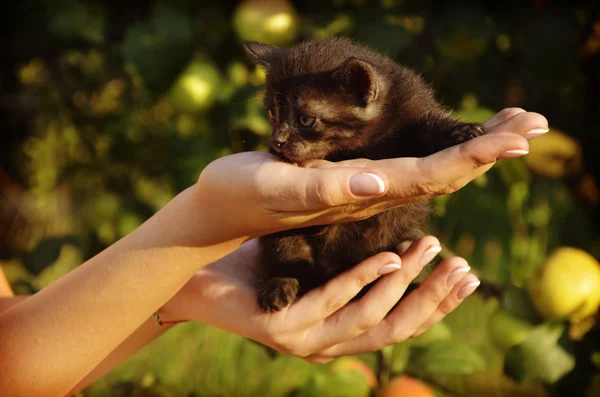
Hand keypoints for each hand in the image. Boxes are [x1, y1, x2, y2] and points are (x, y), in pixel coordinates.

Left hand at [161, 236, 479, 362]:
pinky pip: (328, 302)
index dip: (438, 304)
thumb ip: (355, 264)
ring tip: (429, 249)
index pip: (401, 324)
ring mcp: (304, 340)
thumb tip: (399, 241)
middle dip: (433, 299)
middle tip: (463, 267)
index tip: (468, 275)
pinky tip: (385, 256)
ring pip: (367, 317)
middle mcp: (328, 345)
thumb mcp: (318, 264)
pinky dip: (360, 281)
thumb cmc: (264, 268)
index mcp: (341, 331)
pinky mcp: (279, 331)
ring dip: (403, 283)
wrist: (201, 279)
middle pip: (395, 329)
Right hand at [191, 108, 547, 242]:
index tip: (515, 138)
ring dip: (475, 149)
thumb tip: (381, 180)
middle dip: (489, 150)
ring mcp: (365, 188)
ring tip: (513, 127)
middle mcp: (371, 195)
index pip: (429, 176)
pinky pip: (412, 166)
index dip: (473, 157)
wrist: (225, 208)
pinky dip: (444, 150)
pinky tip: (462, 142)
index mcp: (359, 195)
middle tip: (534, 123)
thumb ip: (325, 188)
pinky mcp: (355, 179)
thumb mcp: (278, 189)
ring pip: (433, 171)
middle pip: (443, 174)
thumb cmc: (242, 195)